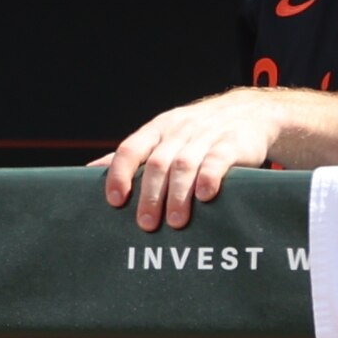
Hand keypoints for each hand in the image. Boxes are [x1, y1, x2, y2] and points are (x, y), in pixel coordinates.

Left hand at [96, 87, 295, 231]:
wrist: (250, 113)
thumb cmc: (197, 133)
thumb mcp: (163, 136)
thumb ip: (131, 154)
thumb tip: (87, 171)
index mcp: (157, 130)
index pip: (130, 149)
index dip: (119, 175)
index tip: (115, 201)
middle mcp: (178, 131)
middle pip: (157, 163)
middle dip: (149, 195)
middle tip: (146, 224)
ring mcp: (206, 135)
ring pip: (184, 164)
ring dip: (177, 194)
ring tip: (174, 222)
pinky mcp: (232, 143)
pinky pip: (218, 160)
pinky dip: (209, 177)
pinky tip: (204, 195)